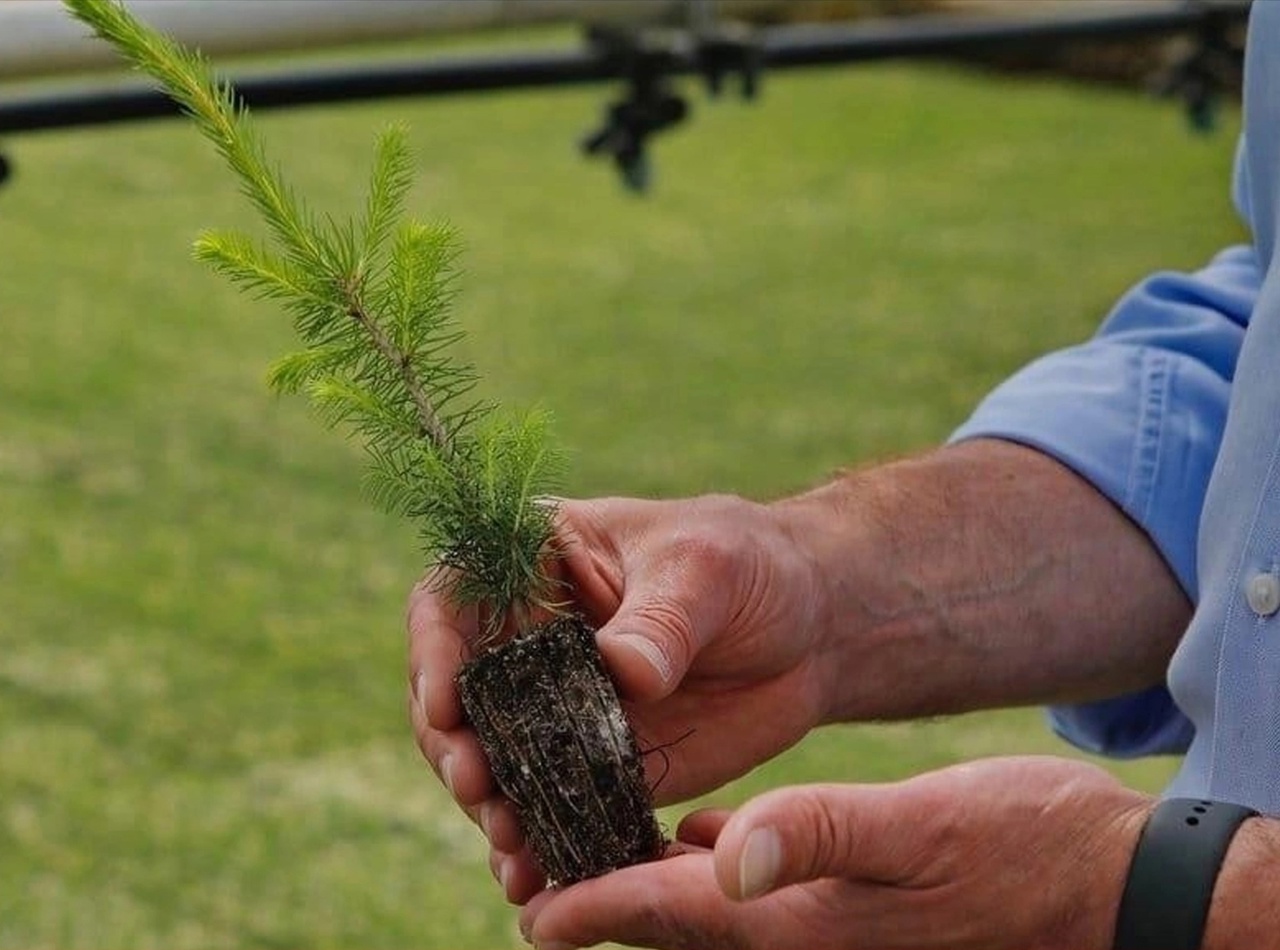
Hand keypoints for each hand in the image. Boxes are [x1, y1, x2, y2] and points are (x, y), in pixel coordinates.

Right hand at [406, 493, 834, 901]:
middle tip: (476, 785)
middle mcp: (526, 637)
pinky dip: (539, 840)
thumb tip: (621, 671)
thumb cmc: (752, 565)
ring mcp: (553, 706)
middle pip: (456, 692)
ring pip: (493, 758)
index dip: (434, 649)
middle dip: (454, 743)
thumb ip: (662, 618)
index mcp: (534, 563)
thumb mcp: (709, 568)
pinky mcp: (590, 764)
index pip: (454, 599)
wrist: (810, 630)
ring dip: (488, 803)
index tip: (445, 704)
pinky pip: (549, 804)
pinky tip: (536, 877)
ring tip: (510, 843)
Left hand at [520, 756, 1150, 949]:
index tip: (530, 911)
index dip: (591, 912)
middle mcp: (794, 935)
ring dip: (646, 884)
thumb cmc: (1018, 849)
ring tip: (591, 837)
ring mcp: (818, 926)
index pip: (665, 917)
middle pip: (668, 923)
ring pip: (702, 912)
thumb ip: (821, 835)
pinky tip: (690, 832)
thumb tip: (726, 856)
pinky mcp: (839, 904)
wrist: (1100, 882)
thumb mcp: (920, 827)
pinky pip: (746, 894)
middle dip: (602, 901)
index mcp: (796, 922)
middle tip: (536, 865)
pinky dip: (703, 869)